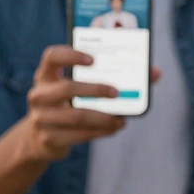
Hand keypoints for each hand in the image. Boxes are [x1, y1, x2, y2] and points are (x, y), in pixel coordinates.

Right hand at [20, 45, 160, 161]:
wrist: (40, 138)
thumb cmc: (70, 103)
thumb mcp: (81, 87)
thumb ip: (117, 76)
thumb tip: (155, 72)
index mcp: (47, 75)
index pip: (53, 56)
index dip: (71, 55)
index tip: (94, 59)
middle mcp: (39, 94)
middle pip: (66, 88)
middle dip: (95, 90)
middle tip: (117, 92)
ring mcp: (40, 118)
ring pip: (76, 116)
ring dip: (103, 117)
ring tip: (121, 118)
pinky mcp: (48, 139)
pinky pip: (78, 135)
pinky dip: (100, 132)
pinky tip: (115, 128)